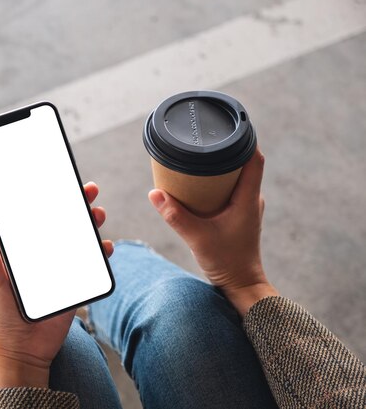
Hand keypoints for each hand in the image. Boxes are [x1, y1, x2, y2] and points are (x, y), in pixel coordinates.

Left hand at [0, 182, 111, 389]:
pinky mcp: (76, 285)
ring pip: (80, 240)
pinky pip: (93, 265)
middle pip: (63, 223)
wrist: (22, 351)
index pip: (37, 217)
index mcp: (22, 250)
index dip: (48, 197)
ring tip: (98, 214)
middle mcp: (43, 256)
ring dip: (92, 224)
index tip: (58, 179)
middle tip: (89, 190)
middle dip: (77, 204)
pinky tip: (106, 246)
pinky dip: (102, 253)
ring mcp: (61, 269)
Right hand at [148, 149, 277, 315]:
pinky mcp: (239, 215)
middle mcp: (251, 199)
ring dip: (221, 166)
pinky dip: (217, 182)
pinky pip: (231, 190)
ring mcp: (247, 207)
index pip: (255, 158)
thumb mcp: (196, 237)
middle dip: (225, 149)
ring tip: (199, 157)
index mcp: (248, 198)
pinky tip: (200, 183)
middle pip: (244, 163)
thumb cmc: (226, 262)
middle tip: (204, 139)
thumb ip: (175, 216)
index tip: (230, 124)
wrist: (241, 285)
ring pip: (237, 177)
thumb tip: (154, 193)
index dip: (245, 138)